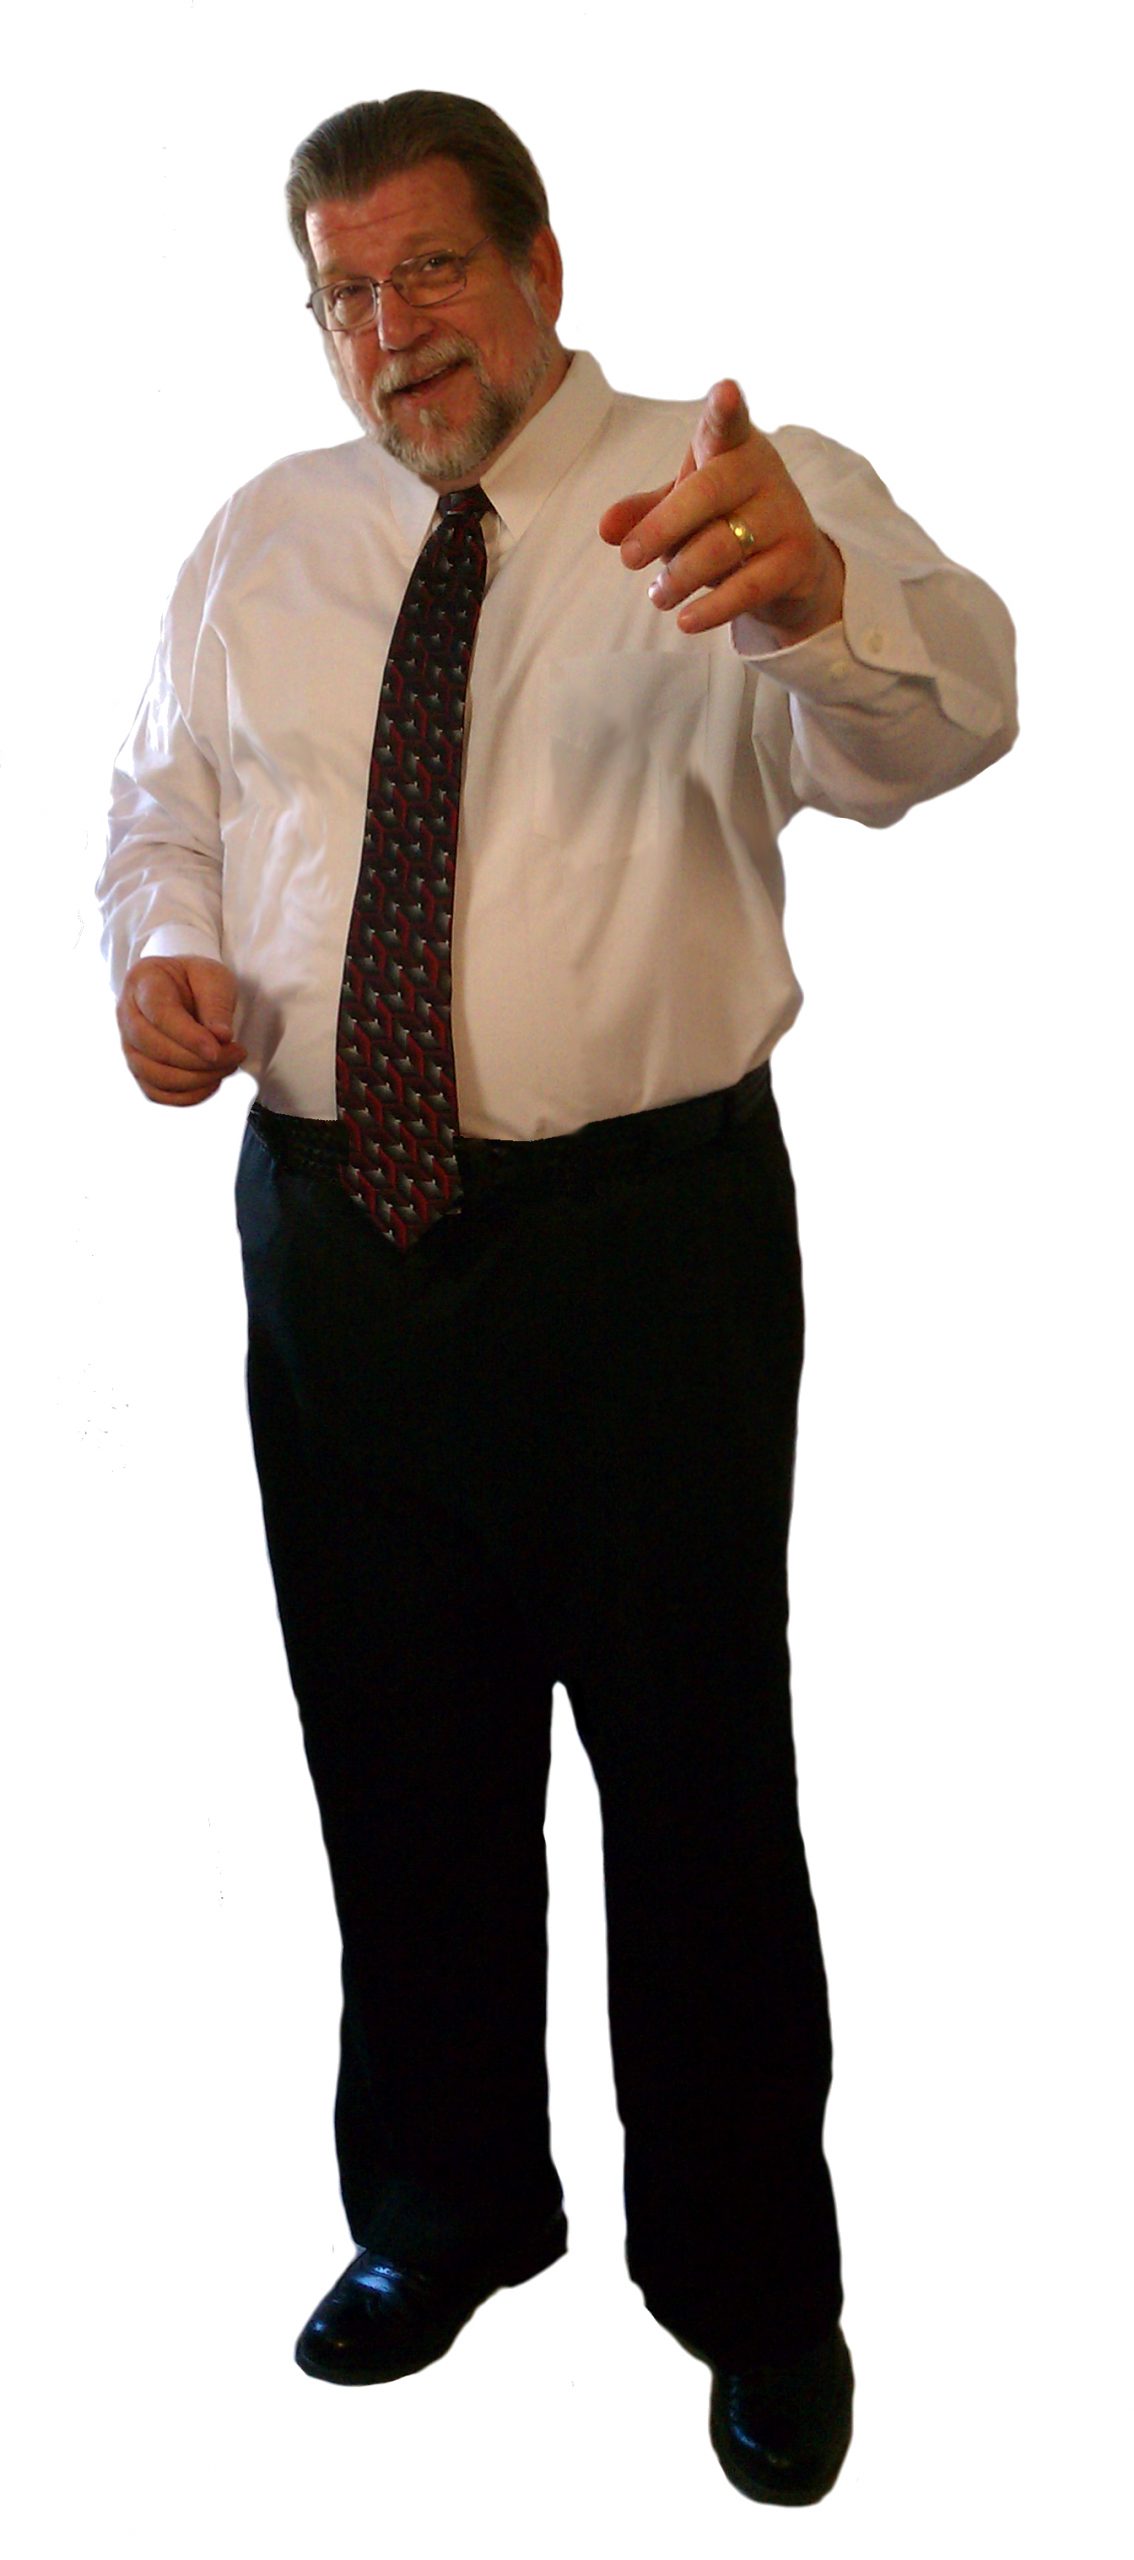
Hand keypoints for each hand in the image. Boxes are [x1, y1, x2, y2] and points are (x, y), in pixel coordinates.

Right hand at [117, 956, 246, 1106]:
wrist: (180, 989)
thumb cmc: (196, 980)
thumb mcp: (212, 977)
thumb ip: (216, 1004)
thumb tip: (221, 1037)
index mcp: (144, 980)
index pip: (159, 1013)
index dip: (188, 1036)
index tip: (219, 1050)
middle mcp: (127, 1014)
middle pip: (154, 1047)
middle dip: (199, 1060)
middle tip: (237, 1053)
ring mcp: (129, 1044)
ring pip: (155, 1075)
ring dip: (197, 1079)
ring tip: (228, 1065)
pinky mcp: (138, 1069)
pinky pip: (157, 1093)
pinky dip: (188, 1095)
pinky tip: (213, 1081)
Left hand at [598, 379, 844, 640]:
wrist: (790, 565)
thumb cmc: (726, 520)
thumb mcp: (682, 510)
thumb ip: (644, 512)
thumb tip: (606, 527)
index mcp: (732, 447)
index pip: (726, 423)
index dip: (725, 408)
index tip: (727, 390)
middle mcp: (763, 472)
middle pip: (708, 493)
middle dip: (662, 528)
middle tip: (628, 558)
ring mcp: (785, 515)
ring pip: (723, 545)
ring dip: (680, 576)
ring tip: (656, 596)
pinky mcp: (798, 559)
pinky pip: (748, 586)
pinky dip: (713, 608)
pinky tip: (686, 621)